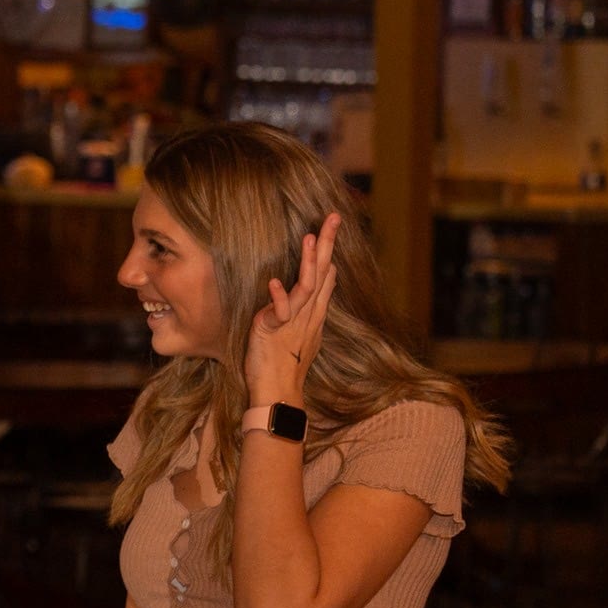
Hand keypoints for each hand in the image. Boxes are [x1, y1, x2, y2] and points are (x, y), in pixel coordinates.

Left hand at [245, 211, 340, 406]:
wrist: (278, 391)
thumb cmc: (285, 360)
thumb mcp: (304, 326)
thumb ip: (315, 301)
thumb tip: (328, 274)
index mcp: (313, 310)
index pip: (326, 272)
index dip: (329, 247)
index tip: (333, 220)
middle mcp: (308, 313)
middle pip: (322, 273)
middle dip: (327, 243)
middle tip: (333, 216)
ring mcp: (294, 321)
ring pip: (307, 288)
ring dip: (308, 263)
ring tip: (309, 238)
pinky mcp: (275, 331)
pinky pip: (280, 312)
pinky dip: (279, 297)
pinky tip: (275, 281)